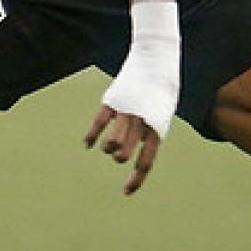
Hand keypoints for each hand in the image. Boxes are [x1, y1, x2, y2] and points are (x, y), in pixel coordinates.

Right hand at [84, 0, 178, 194]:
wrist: (156, 58)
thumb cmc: (162, 87)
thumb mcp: (163, 111)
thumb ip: (151, 130)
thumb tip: (139, 145)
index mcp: (157, 128)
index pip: (145, 162)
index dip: (136, 180)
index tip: (126, 192)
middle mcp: (142, 122)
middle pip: (125, 153)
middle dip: (119, 158)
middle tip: (118, 154)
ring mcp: (126, 112)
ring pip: (112, 142)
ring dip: (108, 148)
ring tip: (107, 146)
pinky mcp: (113, 101)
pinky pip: (99, 123)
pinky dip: (92, 136)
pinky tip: (87, 144)